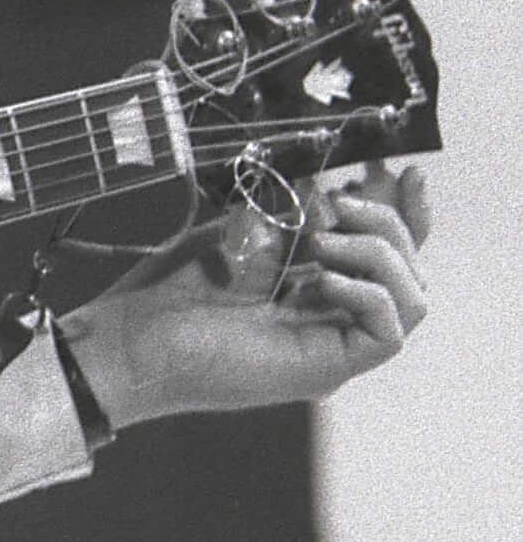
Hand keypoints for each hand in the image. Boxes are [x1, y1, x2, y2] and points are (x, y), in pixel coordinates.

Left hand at [58, 163, 431, 432]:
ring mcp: (332, 348)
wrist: (130, 338)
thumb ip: (295, 217)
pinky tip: (319, 277)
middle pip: (409, 272)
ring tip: (319, 239)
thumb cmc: (170, 290)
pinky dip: (366, 292)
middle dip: (387, 224)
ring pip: (411, 300)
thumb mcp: (242, 235)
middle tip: (335, 202)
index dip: (408, 216)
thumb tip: (340, 190)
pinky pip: (387, 332)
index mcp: (314, 290)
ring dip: (378, 254)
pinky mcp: (326, 369)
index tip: (407, 172)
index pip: (387, 255)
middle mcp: (331, 320)